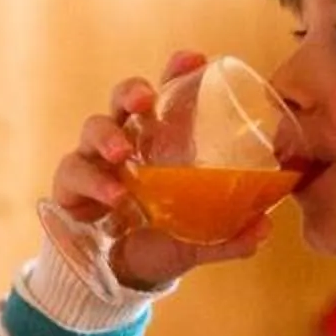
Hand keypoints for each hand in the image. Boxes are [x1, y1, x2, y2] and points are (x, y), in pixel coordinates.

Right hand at [48, 52, 269, 291]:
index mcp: (160, 144)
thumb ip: (228, 236)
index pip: (167, 98)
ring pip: (93, 127)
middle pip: (123, 99)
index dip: (177, 72)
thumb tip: (264, 226)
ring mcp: (94, 161)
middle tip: (144, 101)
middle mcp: (126, 143)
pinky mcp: (70, 186)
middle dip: (132, 91)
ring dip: (107, 135)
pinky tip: (113, 195)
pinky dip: (94, 181)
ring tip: (122, 153)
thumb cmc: (159, 243)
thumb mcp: (198, 241)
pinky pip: (74, 171)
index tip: (194, 58)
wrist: (117, 277)